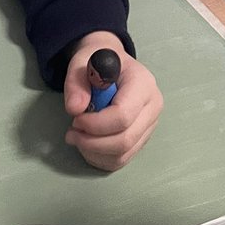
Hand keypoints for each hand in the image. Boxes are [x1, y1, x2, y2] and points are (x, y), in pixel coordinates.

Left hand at [63, 33, 161, 171]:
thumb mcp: (82, 63)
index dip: (94, 124)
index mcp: (143, 84)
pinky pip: (120, 161)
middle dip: (92, 142)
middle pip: (124, 141)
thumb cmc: (98, 64)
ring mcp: (149, 127)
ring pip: (121, 155)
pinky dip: (99, 158)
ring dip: (93, 152)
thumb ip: (76, 83)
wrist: (111, 69)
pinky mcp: (141, 140)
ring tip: (78, 136)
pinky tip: (88, 145)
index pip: (122, 116)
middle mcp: (152, 107)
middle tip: (72, 132)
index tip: (76, 119)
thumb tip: (75, 108)